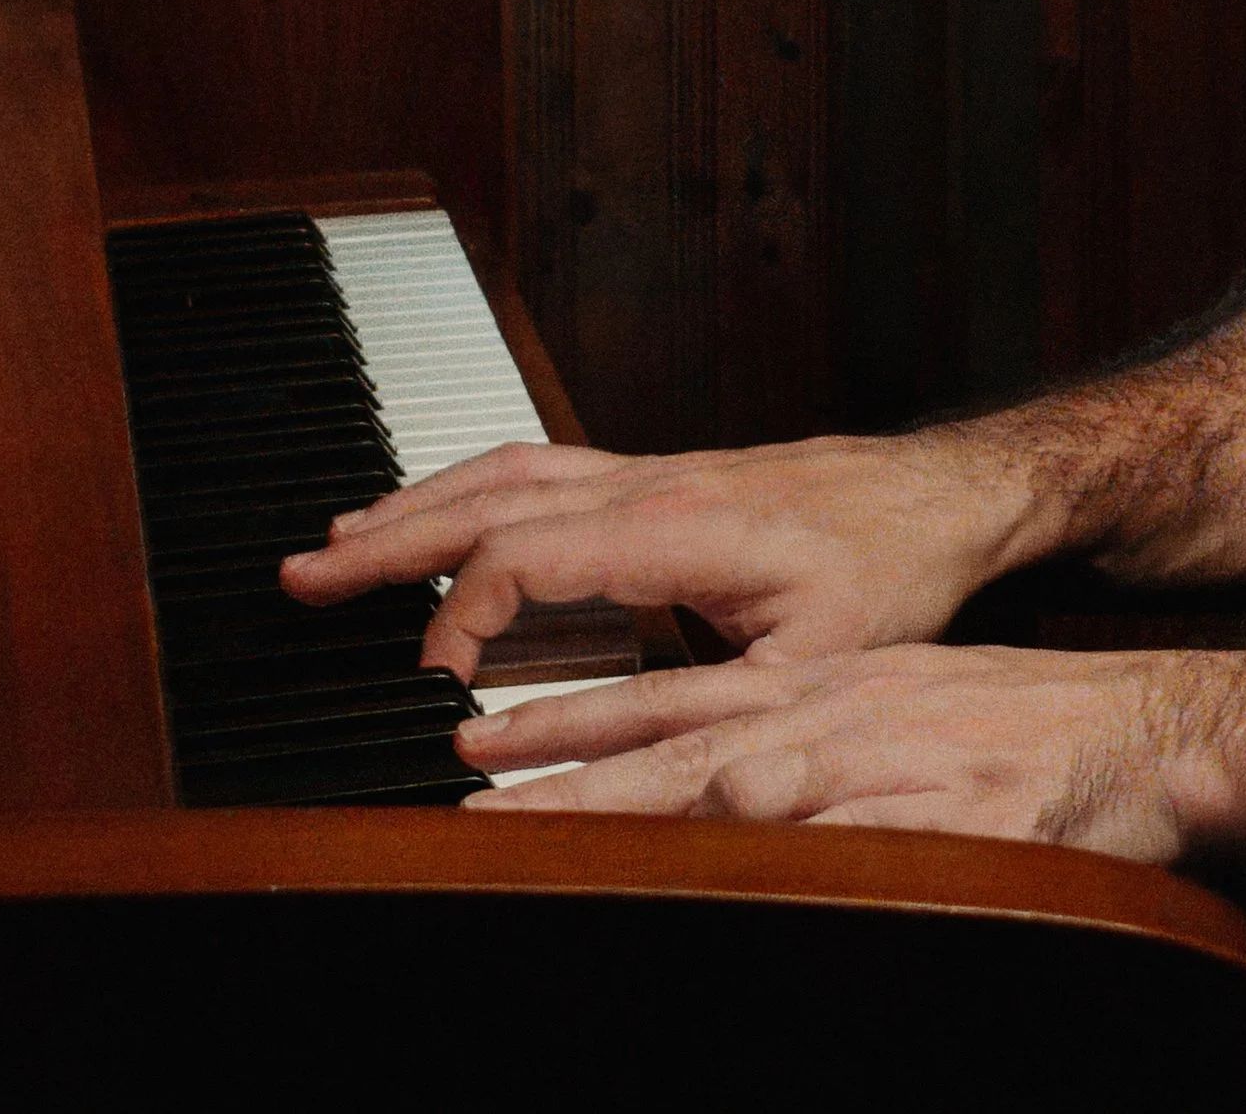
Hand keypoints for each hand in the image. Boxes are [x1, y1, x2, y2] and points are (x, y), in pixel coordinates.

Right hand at [278, 430, 1039, 681]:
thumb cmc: (893, 570)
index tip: (426, 689)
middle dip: (392, 538)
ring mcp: (654, 469)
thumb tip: (657, 777)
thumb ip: (730, 716)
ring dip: (421, 502)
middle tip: (302, 574)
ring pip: (511, 468)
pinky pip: (546, 467)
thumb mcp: (820, 661)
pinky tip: (441, 515)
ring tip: (340, 543)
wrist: (944, 493)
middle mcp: (652, 482)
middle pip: (493, 495)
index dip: (456, 620)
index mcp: (677, 526)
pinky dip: (476, 488)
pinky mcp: (663, 474)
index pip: (524, 555)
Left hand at [455, 642, 1231, 858]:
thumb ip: (806, 761)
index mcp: (822, 695)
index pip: (670, 702)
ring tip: (553, 821)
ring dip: (648, 799)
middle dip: (567, 766)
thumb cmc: (1021, 741)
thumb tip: (713, 793)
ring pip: (752, 777)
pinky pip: (859, 827)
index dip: (569, 722)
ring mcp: (895, 761)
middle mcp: (841, 716)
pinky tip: (741, 832)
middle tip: (467, 781)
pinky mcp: (957, 809)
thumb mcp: (899, 720)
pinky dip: (790, 830)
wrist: (1149, 734)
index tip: (473, 743)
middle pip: (681, 740)